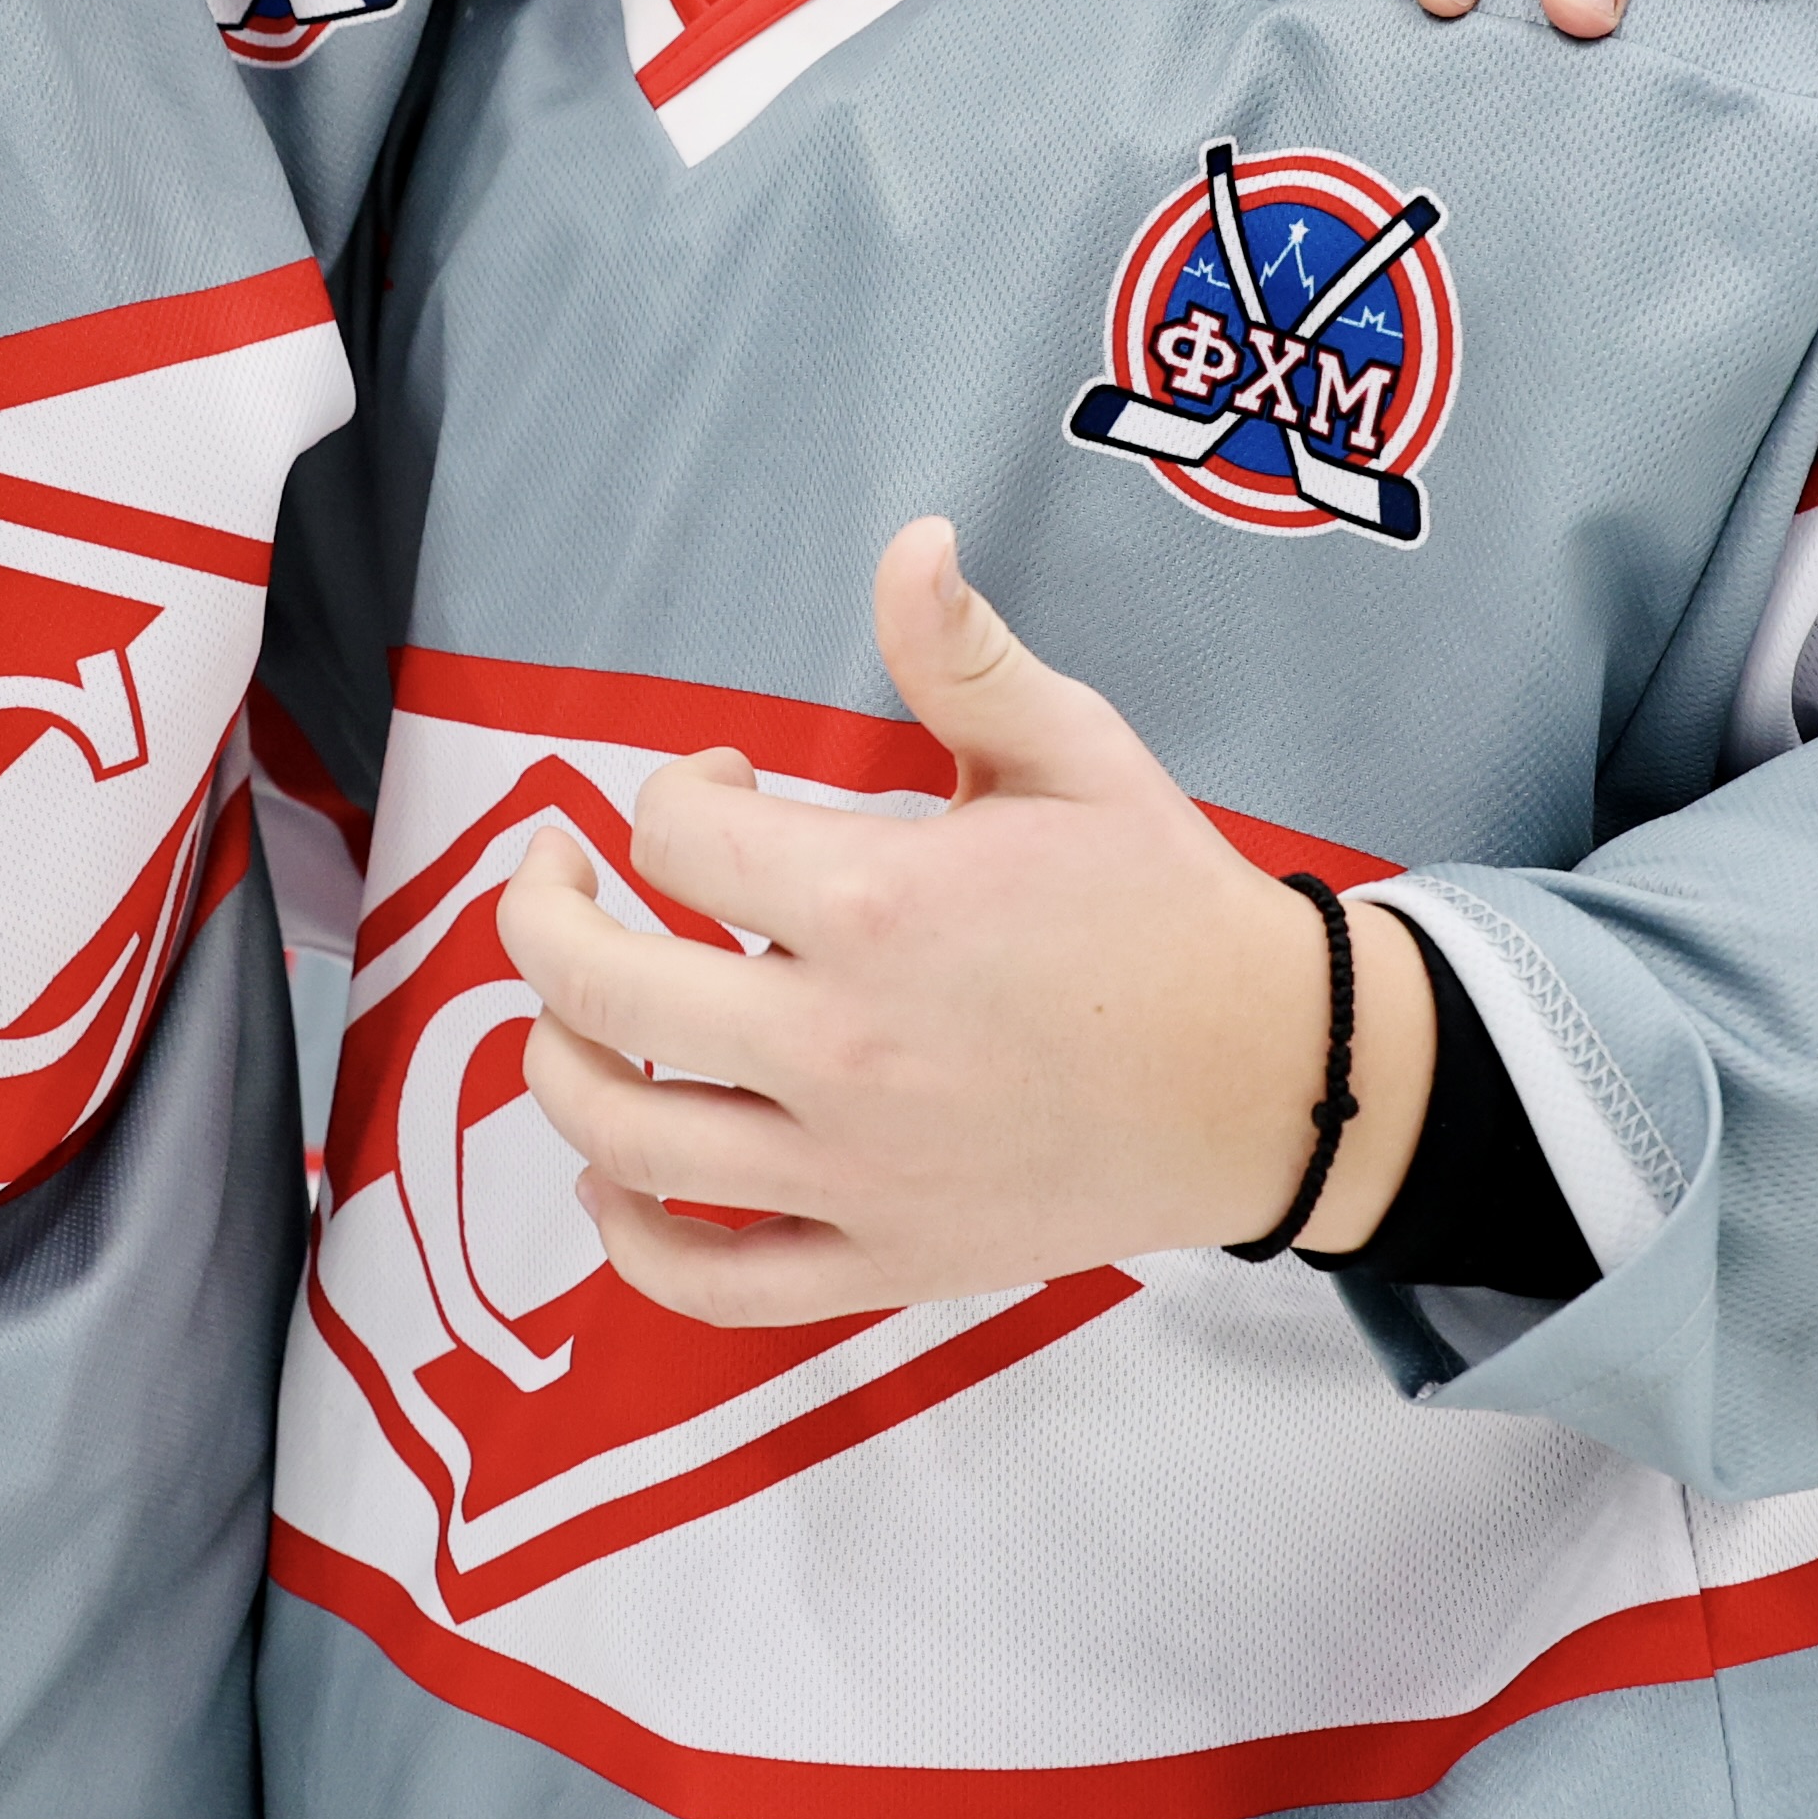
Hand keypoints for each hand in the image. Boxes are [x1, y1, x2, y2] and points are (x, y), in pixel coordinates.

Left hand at [494, 518, 1438, 1323]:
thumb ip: (962, 652)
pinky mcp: (883, 1257)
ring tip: (566, 1014)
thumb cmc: (1164, 903)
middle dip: (545, 911)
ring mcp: (856, 1170)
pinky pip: (713, 1281)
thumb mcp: (1073, 752)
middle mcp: (842, 1048)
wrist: (1272, 1074)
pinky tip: (616, 1184)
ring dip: (556, 1065)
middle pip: (600, 989)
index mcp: (878, 906)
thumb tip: (910, 537)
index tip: (722, 783)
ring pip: (625, 1139)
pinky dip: (633, 1244)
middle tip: (560, 872)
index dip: (674, 790)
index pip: (674, 839)